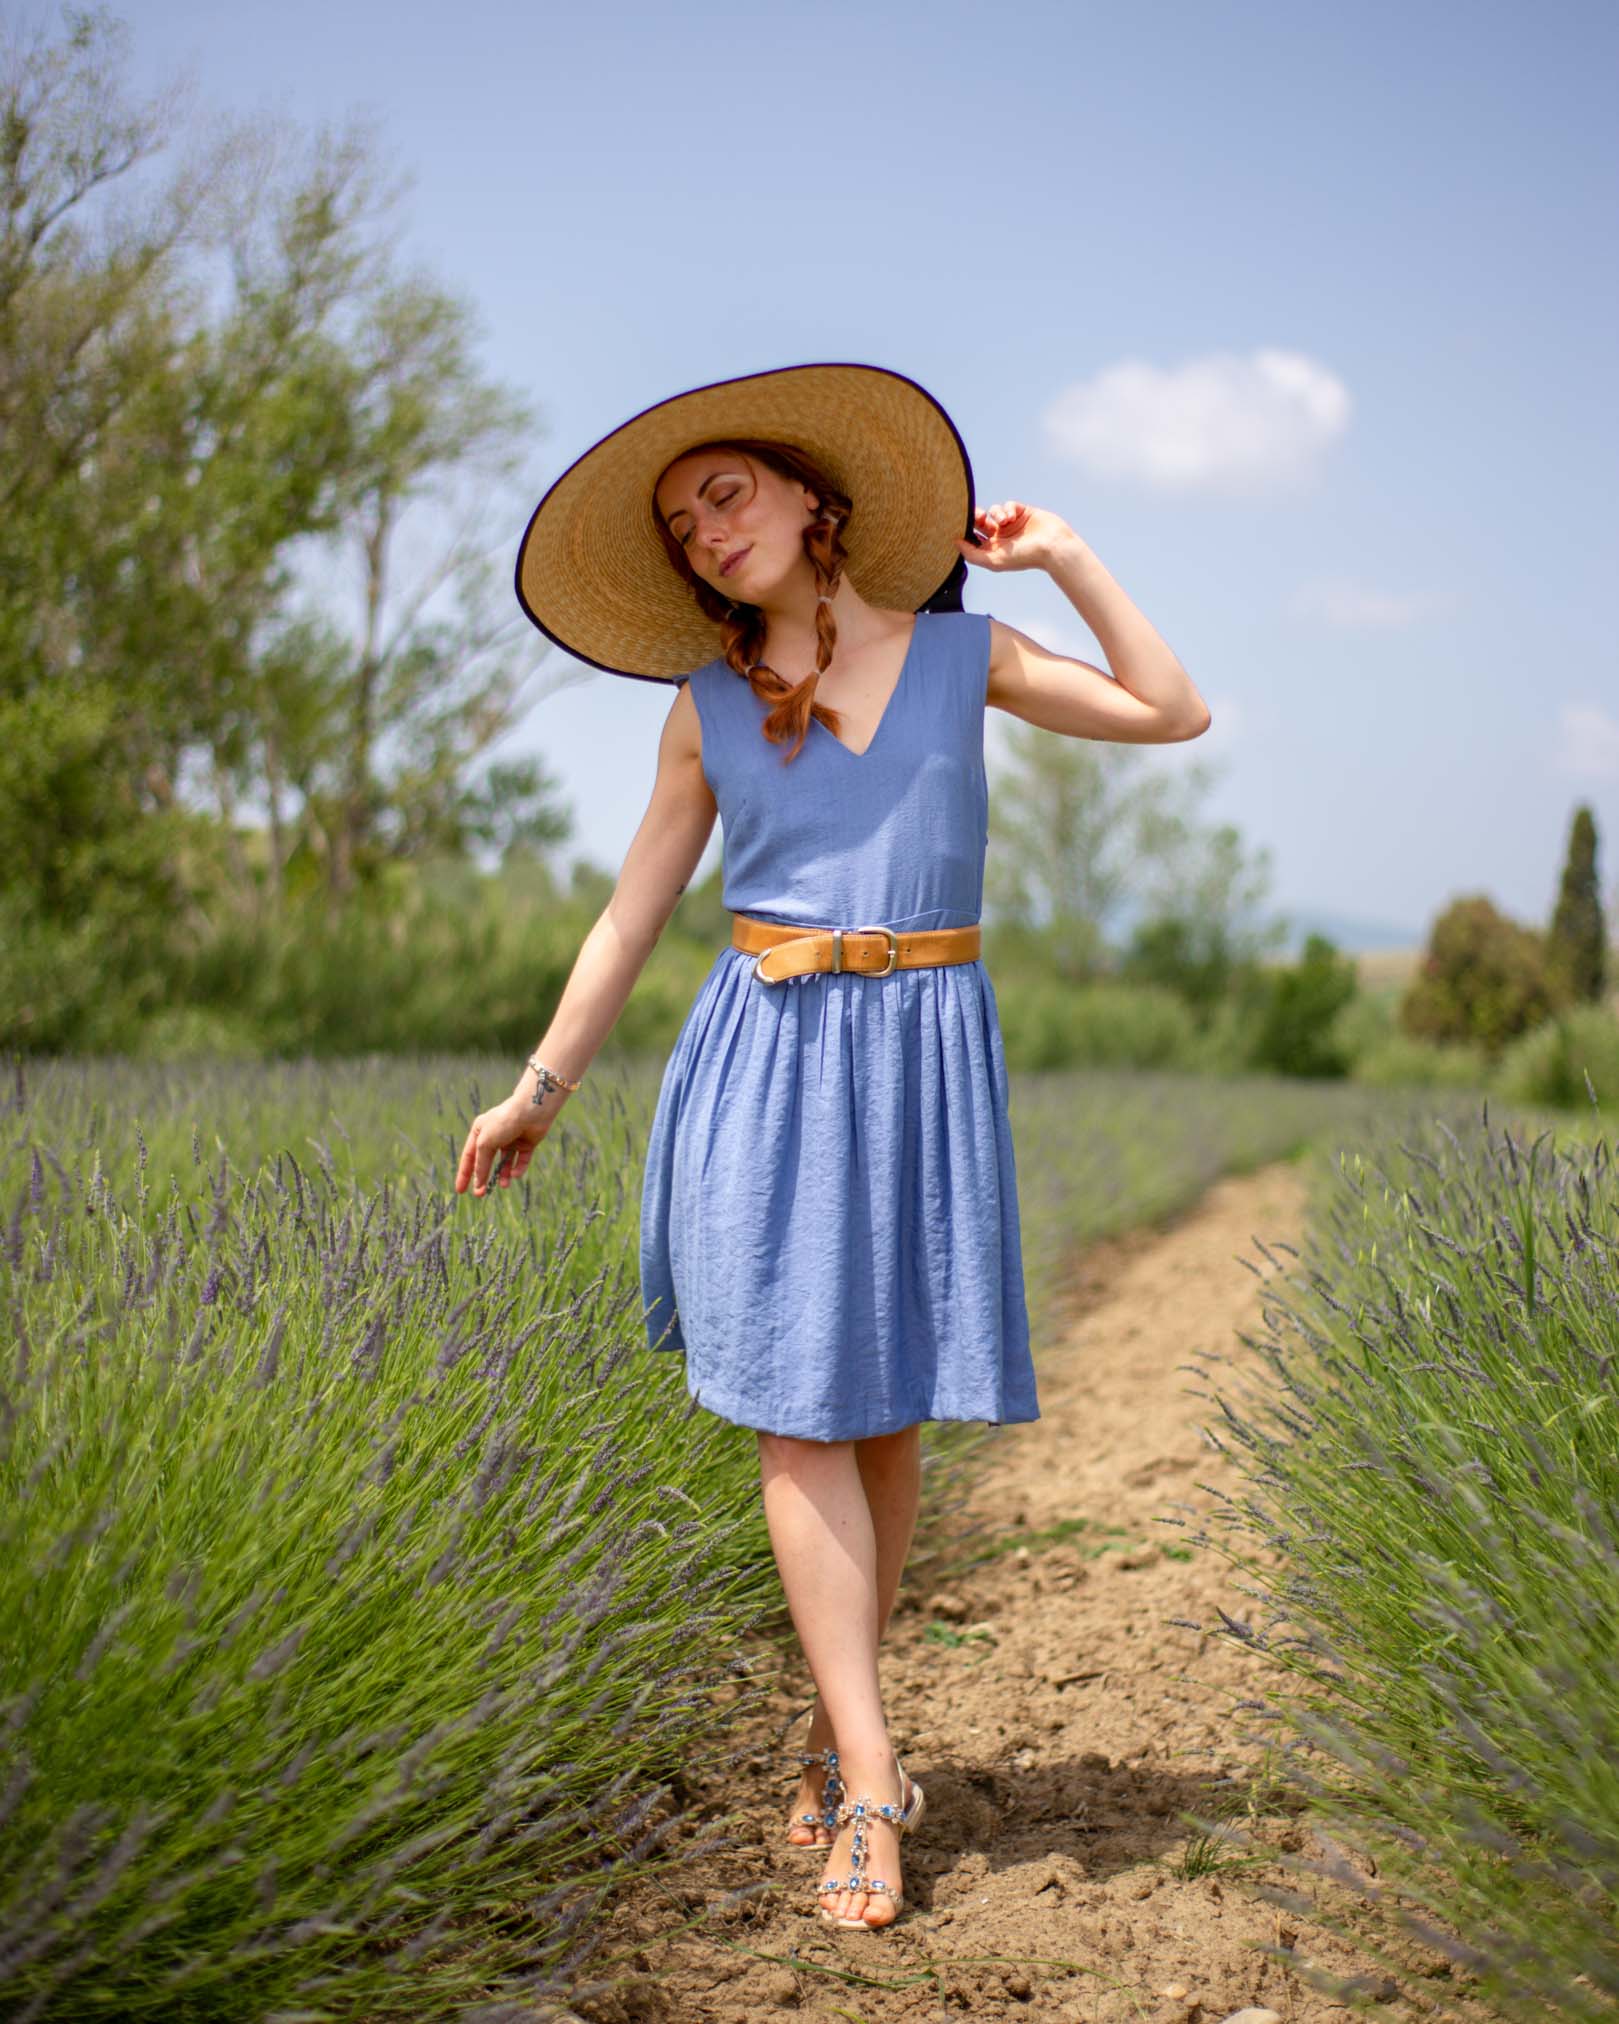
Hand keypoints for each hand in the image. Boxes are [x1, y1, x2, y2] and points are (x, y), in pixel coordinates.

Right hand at [454, 1092, 560, 1198]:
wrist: (532, 1110)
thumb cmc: (504, 1122)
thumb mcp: (485, 1143)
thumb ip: (481, 1164)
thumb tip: (478, 1183)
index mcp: (479, 1131)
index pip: (469, 1156)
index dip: (464, 1174)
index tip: (460, 1191)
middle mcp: (494, 1135)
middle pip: (485, 1161)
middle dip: (483, 1177)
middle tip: (480, 1195)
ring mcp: (511, 1140)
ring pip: (504, 1163)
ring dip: (503, 1175)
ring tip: (503, 1185)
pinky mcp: (526, 1143)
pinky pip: (520, 1160)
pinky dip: (518, 1168)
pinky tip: (515, 1174)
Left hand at [957, 500, 1073, 572]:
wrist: (1052, 546)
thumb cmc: (1024, 557)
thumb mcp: (994, 561)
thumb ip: (972, 554)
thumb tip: (955, 543)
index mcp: (992, 549)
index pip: (973, 537)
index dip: (965, 530)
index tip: (957, 524)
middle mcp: (1000, 536)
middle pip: (980, 521)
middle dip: (976, 517)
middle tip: (977, 516)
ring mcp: (1011, 524)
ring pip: (994, 511)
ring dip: (996, 513)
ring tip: (1004, 521)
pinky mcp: (1022, 512)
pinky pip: (1008, 505)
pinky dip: (1008, 509)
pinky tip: (1013, 517)